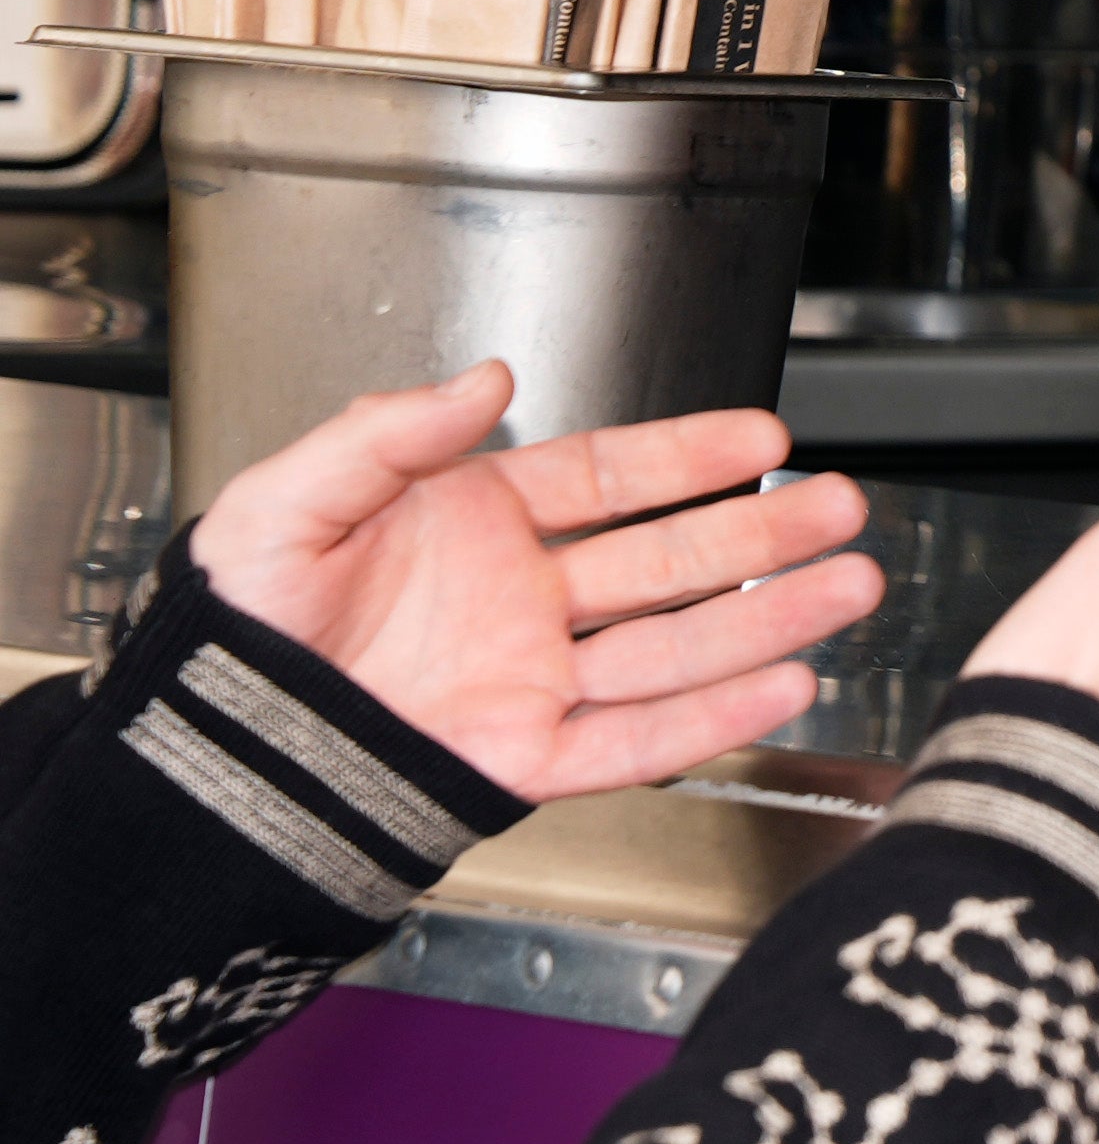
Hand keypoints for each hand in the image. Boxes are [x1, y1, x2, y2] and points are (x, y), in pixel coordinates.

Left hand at [193, 363, 879, 801]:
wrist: (203, 754)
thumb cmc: (234, 629)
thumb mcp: (287, 503)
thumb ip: (386, 436)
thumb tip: (485, 382)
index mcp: (475, 528)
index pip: (609, 479)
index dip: (689, 454)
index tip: (763, 432)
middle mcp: (519, 604)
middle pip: (669, 560)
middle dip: (762, 531)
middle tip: (840, 506)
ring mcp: (528, 683)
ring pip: (674, 647)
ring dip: (766, 617)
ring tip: (848, 586)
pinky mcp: (517, 761)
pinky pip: (631, 741)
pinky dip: (711, 716)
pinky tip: (780, 681)